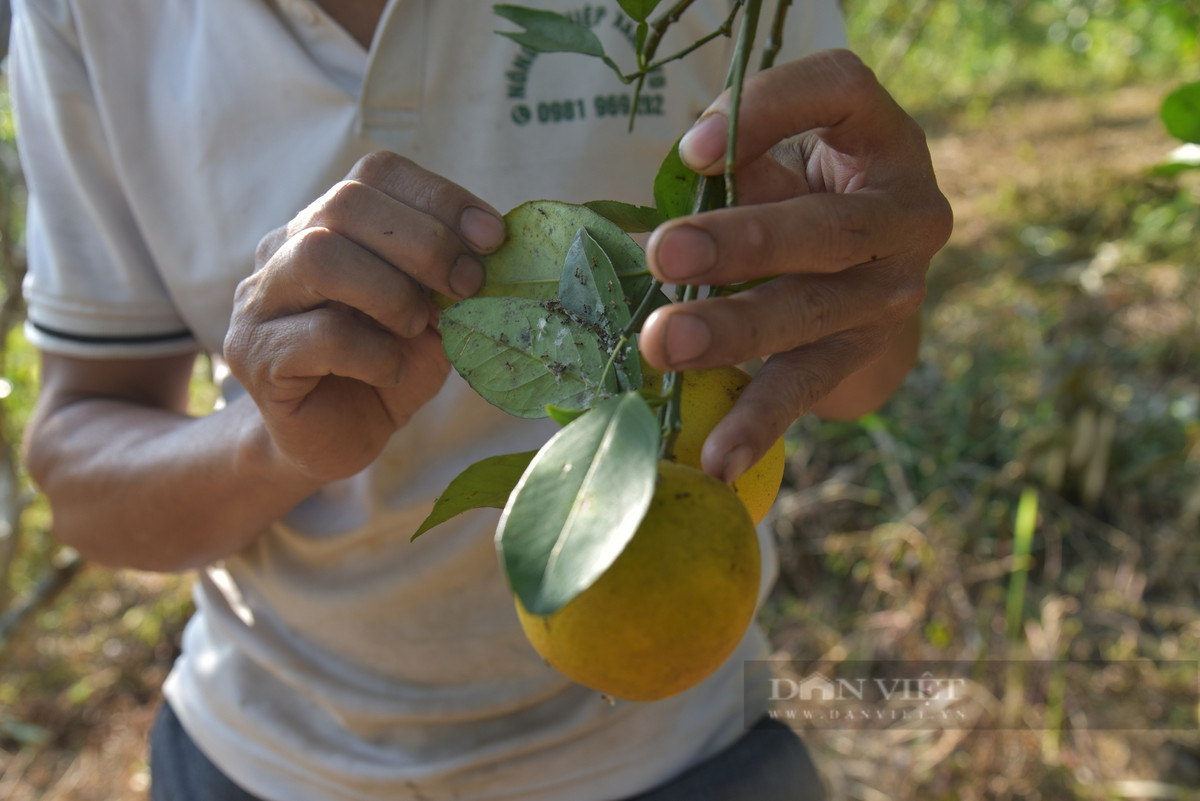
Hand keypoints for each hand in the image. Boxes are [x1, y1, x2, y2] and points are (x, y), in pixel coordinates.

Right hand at [224, 152, 505, 484]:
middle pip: (346, 204)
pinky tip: (389, 372)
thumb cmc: (386, 369)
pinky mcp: (255, 355)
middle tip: (466, 286)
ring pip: (319, 256)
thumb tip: (498, 248)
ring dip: (390, 292)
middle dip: (424, 243)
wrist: (334, 440)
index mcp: (329, 224)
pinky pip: (319, 334)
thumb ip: (454, 279)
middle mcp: (285, 248)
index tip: (493, 237)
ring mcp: (261, 300)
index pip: (377, 173)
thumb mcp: (435, 317)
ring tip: (416, 328)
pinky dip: (373, 353)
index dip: (440, 197)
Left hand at [638, 49, 951, 482]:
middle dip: (743, 243)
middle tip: (664, 255)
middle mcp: (906, 213)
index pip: (841, 92)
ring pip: (813, 311)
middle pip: (829, 227)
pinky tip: (716, 459)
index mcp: (880, 139)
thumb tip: (652, 210)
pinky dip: (757, 424)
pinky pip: (806, 387)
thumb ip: (732, 170)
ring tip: (662, 343)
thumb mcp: (779, 167)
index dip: (771, 111)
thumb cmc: (803, 201)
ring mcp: (893, 292)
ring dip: (733, 329)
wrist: (871, 283)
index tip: (694, 151)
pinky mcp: (865, 355)